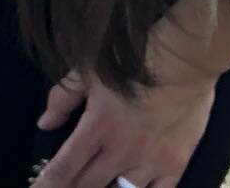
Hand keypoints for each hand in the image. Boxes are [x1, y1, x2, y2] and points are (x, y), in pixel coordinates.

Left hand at [33, 68, 215, 187]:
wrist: (185, 57)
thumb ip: (65, 96)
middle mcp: (120, 152)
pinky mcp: (175, 164)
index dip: (46, 185)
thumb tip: (44, 122)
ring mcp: (149, 162)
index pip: (63, 169)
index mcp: (96, 127)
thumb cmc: (136, 56)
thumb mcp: (91, 67)